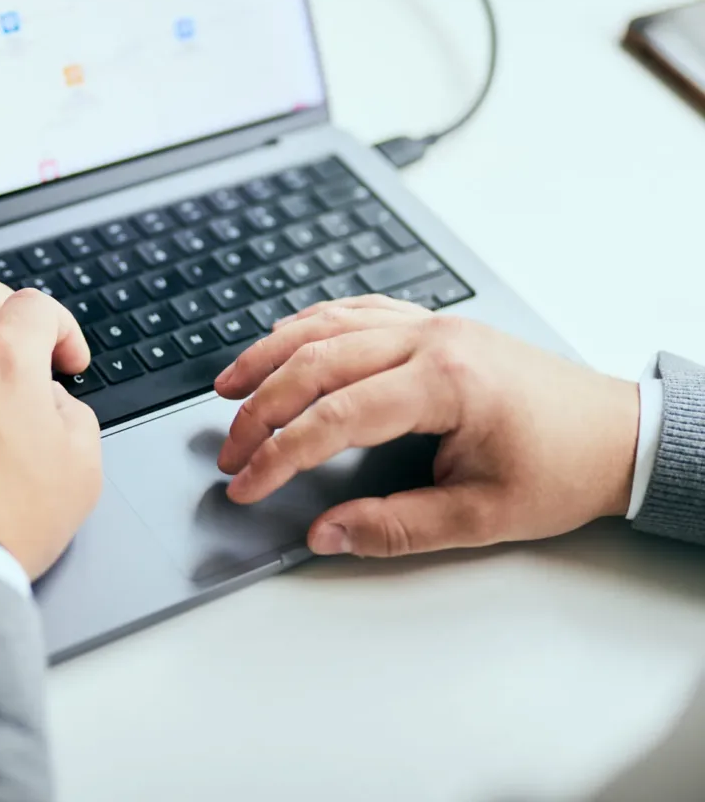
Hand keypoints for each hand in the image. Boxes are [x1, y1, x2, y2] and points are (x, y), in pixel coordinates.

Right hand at [214, 296, 639, 558]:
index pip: (335, 416)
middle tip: (229, 449)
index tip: (246, 483)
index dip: (280, 454)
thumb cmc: (561, 469)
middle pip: (317, 362)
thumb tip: (325, 533)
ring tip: (228, 386)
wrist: (615, 431)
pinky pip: (355, 310)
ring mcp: (430, 323)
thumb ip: (394, 527)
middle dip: (261, 409)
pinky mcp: (432, 323)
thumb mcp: (481, 517)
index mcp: (446, 383)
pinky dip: (309, 324)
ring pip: (327, 325)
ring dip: (270, 355)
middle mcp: (430, 339)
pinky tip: (283, 340)